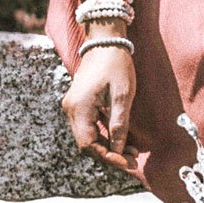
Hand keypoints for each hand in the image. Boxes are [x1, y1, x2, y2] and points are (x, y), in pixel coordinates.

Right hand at [63, 34, 139, 177]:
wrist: (105, 40)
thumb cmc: (116, 64)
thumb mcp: (122, 95)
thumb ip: (119, 124)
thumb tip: (119, 150)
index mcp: (79, 107)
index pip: (88, 144)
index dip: (107, 156)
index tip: (127, 162)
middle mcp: (71, 109)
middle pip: (87, 143)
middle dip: (109, 154)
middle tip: (132, 160)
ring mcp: (74, 105)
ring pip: (88, 136)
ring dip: (108, 145)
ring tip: (131, 152)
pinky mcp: (79, 102)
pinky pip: (89, 125)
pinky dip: (104, 134)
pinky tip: (122, 138)